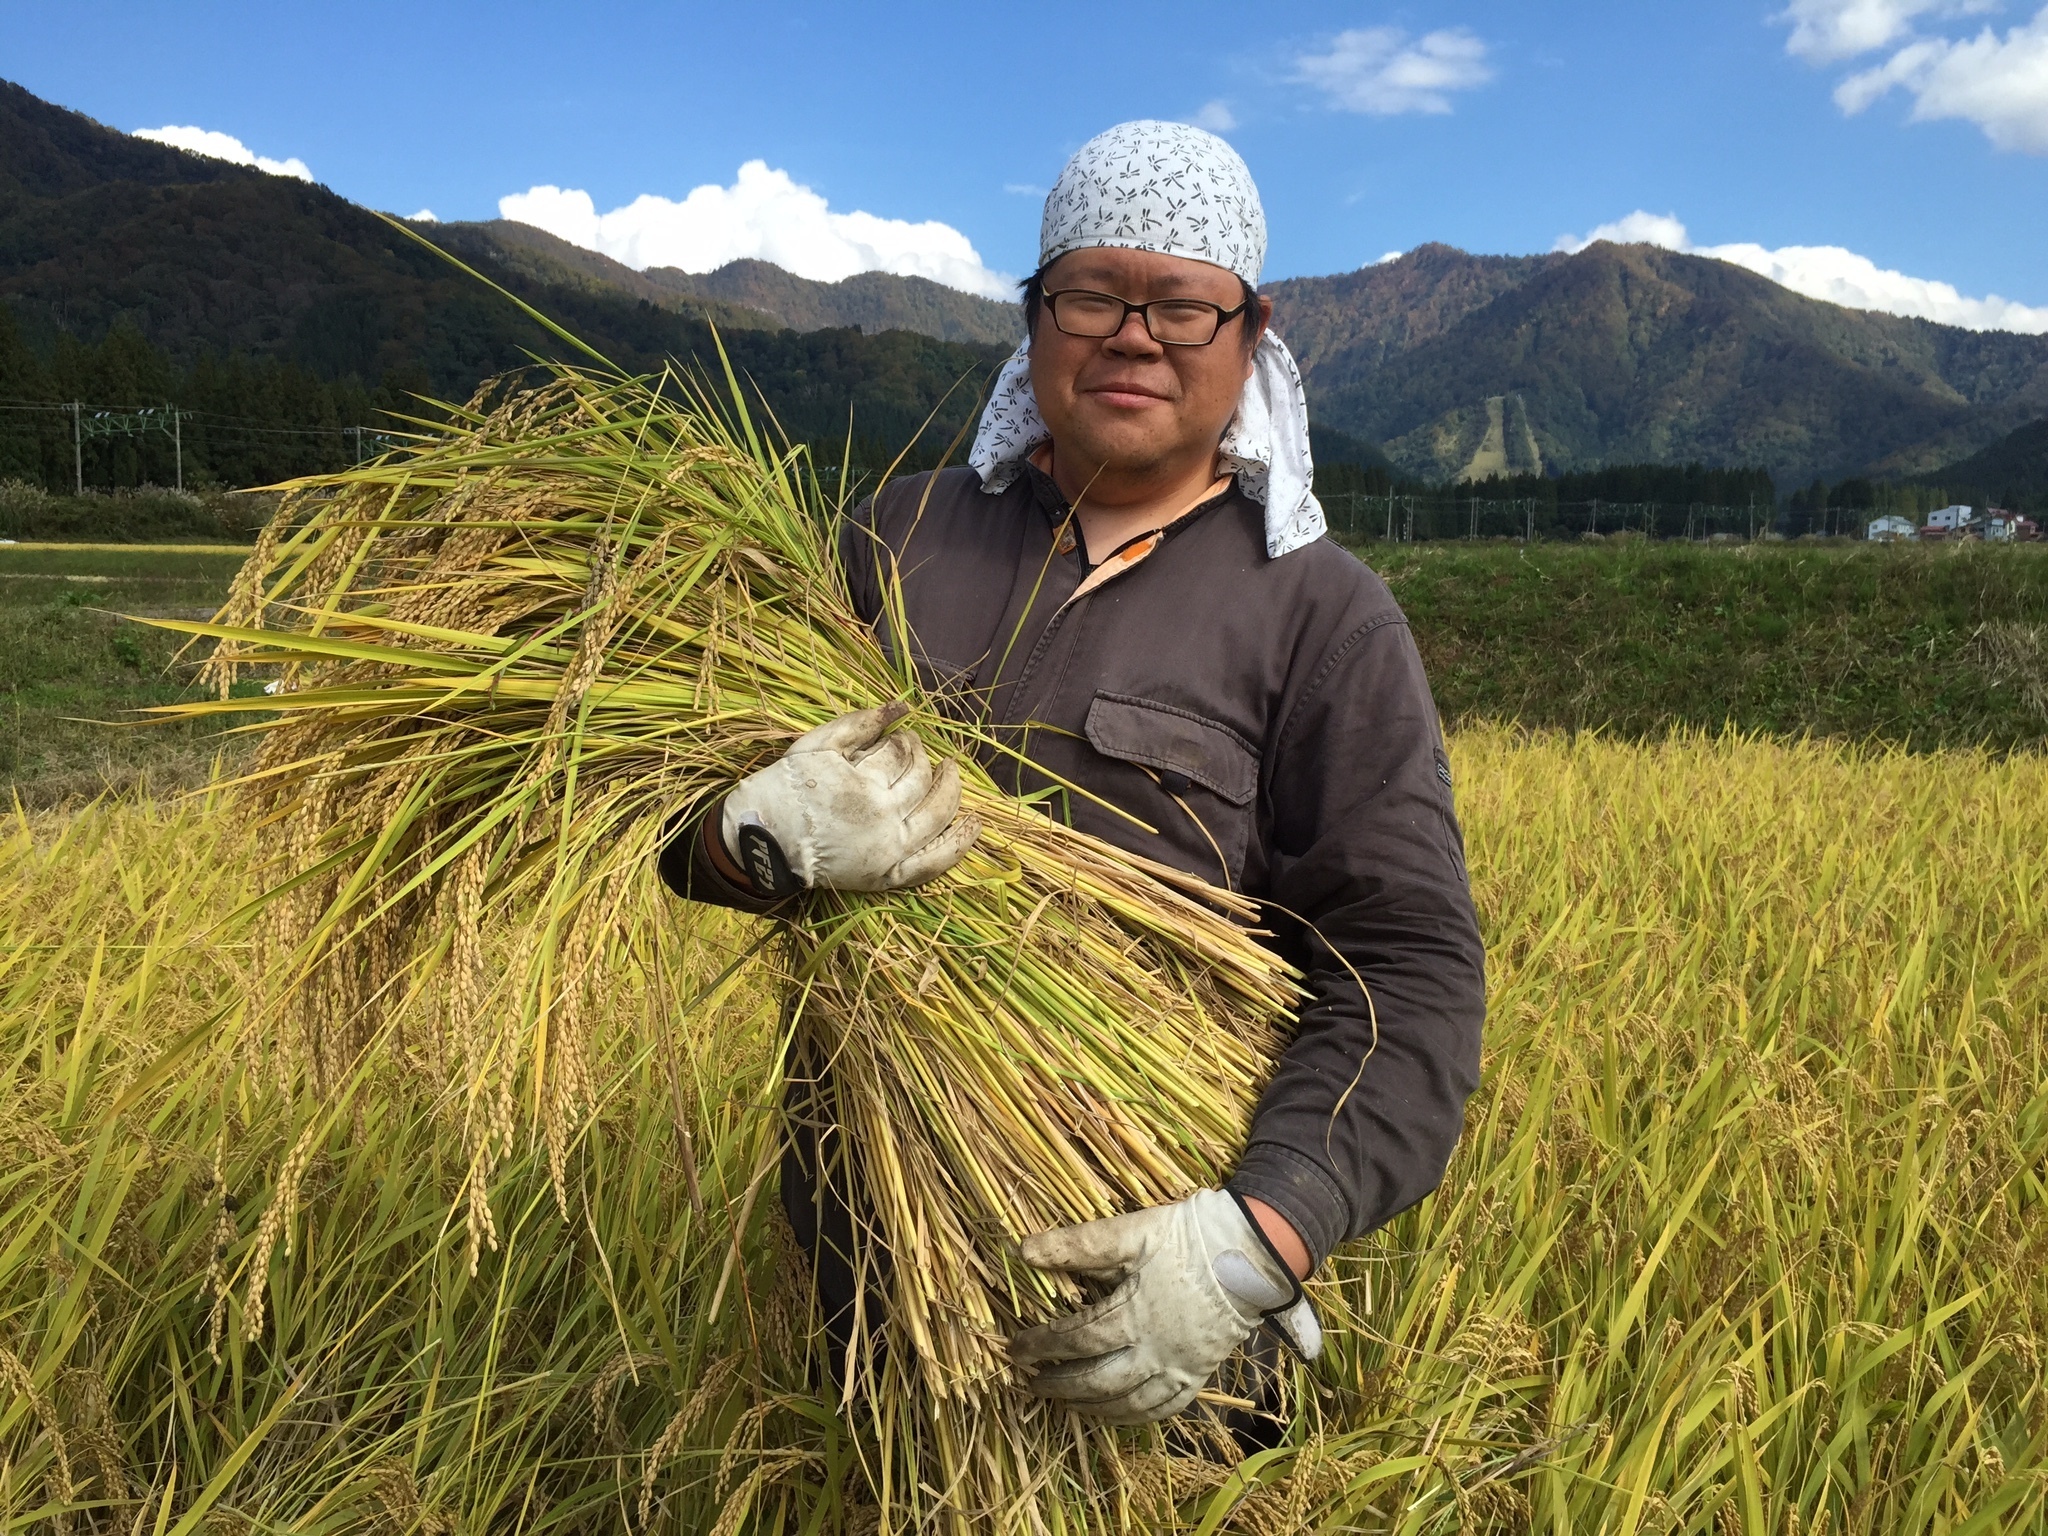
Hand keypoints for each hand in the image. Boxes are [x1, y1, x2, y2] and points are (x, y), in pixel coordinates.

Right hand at [721, 703, 979, 893]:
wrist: (762, 841)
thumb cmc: (786, 788)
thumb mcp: (816, 745)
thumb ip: (860, 723)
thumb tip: (903, 705)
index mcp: (863, 783)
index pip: (902, 755)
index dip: (907, 741)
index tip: (902, 737)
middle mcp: (881, 817)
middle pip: (922, 781)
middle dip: (926, 760)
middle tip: (922, 752)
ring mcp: (888, 850)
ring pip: (937, 816)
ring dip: (952, 791)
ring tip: (952, 772)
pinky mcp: (887, 876)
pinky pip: (933, 863)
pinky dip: (958, 845)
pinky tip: (975, 825)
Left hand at [1010, 1190, 1322, 1424]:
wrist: (1250, 1252)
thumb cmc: (1188, 1237)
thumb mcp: (1131, 1231)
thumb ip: (1077, 1244)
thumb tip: (1024, 1251)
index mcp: (1133, 1314)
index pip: (1075, 1339)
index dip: (1041, 1346)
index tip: (1014, 1349)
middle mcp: (1154, 1349)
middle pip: (1096, 1380)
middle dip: (1059, 1384)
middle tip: (1031, 1383)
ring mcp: (1179, 1367)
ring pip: (1128, 1403)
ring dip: (1091, 1408)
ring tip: (1065, 1403)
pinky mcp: (1199, 1373)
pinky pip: (1164, 1409)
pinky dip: (1134, 1418)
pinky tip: (1116, 1414)